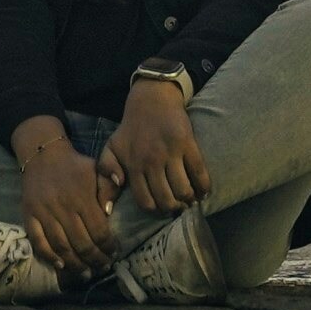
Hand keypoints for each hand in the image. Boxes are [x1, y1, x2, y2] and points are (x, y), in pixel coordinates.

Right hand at [12, 117, 115, 274]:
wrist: (43, 155)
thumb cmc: (75, 166)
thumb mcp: (97, 169)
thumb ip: (108, 187)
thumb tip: (110, 213)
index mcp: (82, 197)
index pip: (98, 230)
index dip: (108, 246)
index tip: (114, 253)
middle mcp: (63, 207)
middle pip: (81, 242)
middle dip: (95, 259)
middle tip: (103, 267)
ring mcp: (44, 213)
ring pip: (61, 246)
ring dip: (75, 263)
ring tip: (86, 273)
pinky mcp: (29, 216)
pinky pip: (38, 241)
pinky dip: (49, 256)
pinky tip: (61, 266)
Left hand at [105, 79, 208, 215]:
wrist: (151, 100)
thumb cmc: (130, 129)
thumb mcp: (111, 149)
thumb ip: (106, 174)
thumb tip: (109, 205)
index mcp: (134, 166)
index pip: (145, 201)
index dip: (155, 210)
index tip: (161, 208)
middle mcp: (151, 162)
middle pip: (166, 199)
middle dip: (173, 207)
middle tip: (178, 205)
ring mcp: (171, 153)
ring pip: (183, 189)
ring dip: (188, 199)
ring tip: (190, 198)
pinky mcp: (187, 143)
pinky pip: (199, 171)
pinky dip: (204, 186)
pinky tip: (204, 190)